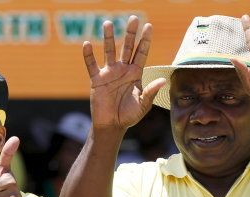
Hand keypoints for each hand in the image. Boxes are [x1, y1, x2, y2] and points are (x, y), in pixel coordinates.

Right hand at [84, 16, 165, 130]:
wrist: (112, 125)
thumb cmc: (129, 116)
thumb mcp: (142, 105)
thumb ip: (150, 92)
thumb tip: (162, 81)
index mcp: (135, 74)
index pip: (141, 53)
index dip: (145, 40)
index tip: (149, 26)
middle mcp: (122, 70)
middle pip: (127, 47)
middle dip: (130, 33)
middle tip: (133, 18)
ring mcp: (109, 73)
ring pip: (109, 51)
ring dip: (109, 38)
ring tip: (108, 23)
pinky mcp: (97, 80)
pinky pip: (91, 65)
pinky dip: (88, 55)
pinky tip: (87, 44)